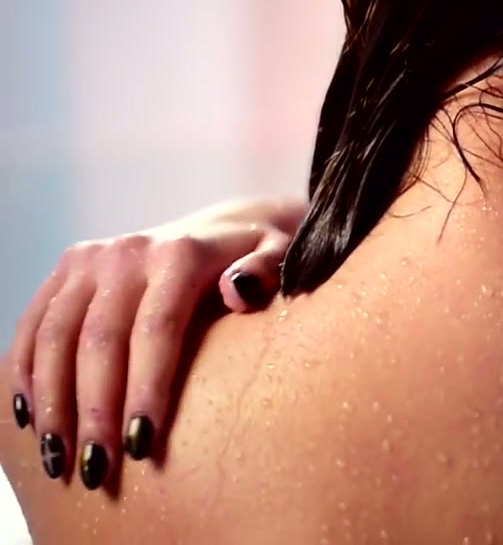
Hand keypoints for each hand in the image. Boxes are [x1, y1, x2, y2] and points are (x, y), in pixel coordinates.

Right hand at [6, 196, 303, 488]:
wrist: (228, 225)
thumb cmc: (262, 259)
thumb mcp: (282, 257)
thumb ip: (267, 272)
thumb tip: (240, 291)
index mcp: (180, 253)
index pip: (156, 330)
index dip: (146, 390)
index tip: (143, 447)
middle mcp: (129, 252)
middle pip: (100, 341)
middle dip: (94, 412)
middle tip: (97, 471)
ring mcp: (91, 258)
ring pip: (55, 337)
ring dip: (52, 403)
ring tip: (60, 460)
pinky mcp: (68, 267)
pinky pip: (34, 325)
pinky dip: (26, 372)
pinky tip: (31, 420)